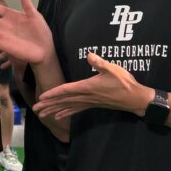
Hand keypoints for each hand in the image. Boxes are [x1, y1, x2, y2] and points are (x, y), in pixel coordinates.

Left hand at [33, 53, 152, 120]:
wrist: (135, 99)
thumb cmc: (125, 83)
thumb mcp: (113, 69)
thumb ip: (100, 63)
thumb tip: (89, 55)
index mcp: (88, 87)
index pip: (67, 90)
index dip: (53, 93)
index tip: (41, 97)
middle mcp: (86, 96)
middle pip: (63, 101)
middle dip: (49, 105)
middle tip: (35, 109)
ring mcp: (89, 102)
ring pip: (68, 107)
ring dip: (54, 110)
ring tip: (41, 114)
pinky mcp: (92, 104)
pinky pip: (76, 110)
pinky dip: (66, 113)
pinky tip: (58, 116)